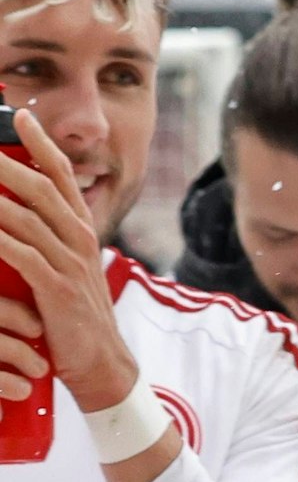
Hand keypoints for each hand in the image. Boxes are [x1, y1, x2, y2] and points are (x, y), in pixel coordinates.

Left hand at [0, 107, 137, 410]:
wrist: (103, 364)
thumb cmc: (77, 317)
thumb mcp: (69, 269)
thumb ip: (48, 238)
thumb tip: (17, 212)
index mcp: (82, 231)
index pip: (62, 177)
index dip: (41, 144)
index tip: (20, 116)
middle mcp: (78, 240)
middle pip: (40, 187)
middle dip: (5, 159)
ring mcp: (68, 263)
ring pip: (25, 215)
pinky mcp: (55, 289)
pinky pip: (20, 254)